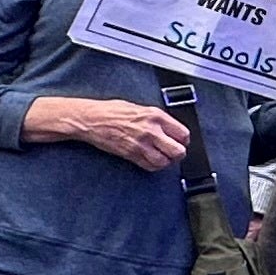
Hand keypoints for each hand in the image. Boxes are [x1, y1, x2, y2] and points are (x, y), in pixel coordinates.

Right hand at [27, 97, 188, 170]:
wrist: (91, 119)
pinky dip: (154, 166)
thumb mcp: (139, 107)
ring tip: (163, 157)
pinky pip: (150, 166)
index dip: (184, 140)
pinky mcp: (131, 154)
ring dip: (166, 161)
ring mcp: (141, 144)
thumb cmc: (111, 111)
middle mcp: (151, 130)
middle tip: (175, 152)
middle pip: (178, 150)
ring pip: (165, 162)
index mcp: (155, 115)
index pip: (182, 133)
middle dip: (178, 153)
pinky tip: (152, 161)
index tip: (182, 141)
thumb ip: (156, 118)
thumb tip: (169, 127)